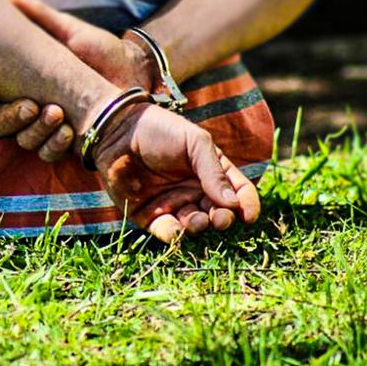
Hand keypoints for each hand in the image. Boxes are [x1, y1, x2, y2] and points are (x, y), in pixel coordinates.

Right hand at [0, 0, 155, 160]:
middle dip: (10, 115)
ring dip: (36, 130)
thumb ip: (38, 16)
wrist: (136, 73)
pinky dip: (55, 145)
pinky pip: (48, 154)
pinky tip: (68, 131)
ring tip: (57, 113)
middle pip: (0, 122)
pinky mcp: (67, 144)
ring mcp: (47, 128)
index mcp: (22, 80)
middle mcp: (30, 105)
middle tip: (31, 105)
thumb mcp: (70, 31)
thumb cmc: (102, 50)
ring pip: (23, 139)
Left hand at [92, 103, 260, 241]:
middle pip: (219, 213)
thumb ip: (213, 171)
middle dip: (223, 219)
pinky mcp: (150, 216)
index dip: (247, 204)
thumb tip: (233, 203)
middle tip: (220, 218)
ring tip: (198, 220)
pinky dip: (175, 235)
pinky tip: (178, 229)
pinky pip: (168, 232)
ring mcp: (174, 205)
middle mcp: (196, 191)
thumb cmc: (160, 130)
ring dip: (200, 227)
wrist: (118, 131)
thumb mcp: (195, 142)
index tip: (248, 215)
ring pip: (195, 226)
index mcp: (212, 171)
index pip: (238, 192)